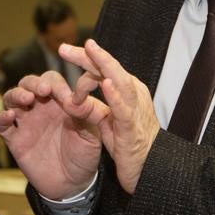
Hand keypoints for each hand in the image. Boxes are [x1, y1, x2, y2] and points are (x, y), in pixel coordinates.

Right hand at [0, 68, 105, 199]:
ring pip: (12, 98)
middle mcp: (40, 108)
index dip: (57, 84)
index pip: (53, 81)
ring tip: (27, 99)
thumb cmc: (84, 155)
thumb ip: (89, 114)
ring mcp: (26, 122)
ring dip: (16, 94)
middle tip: (43, 90)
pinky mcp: (15, 140)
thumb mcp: (92, 134)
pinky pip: (2, 125)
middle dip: (34, 83)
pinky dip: (2, 117)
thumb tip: (78, 99)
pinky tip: (10, 116)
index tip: (65, 95)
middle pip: (29, 84)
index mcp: (60, 102)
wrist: (72, 184)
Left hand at [65, 39, 160, 194]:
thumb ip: (92, 107)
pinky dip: (115, 95)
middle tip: (64, 47)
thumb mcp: (107, 121)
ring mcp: (135, 109)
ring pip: (120, 81)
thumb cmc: (129, 144)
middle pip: (110, 69)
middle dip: (89, 55)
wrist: (150, 168)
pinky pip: (123, 109)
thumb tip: (72, 99)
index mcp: (127, 91)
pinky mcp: (132, 128)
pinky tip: (104, 83)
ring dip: (104, 64)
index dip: (85, 59)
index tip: (65, 51)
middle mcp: (133, 95)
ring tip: (89, 49)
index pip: (104, 69)